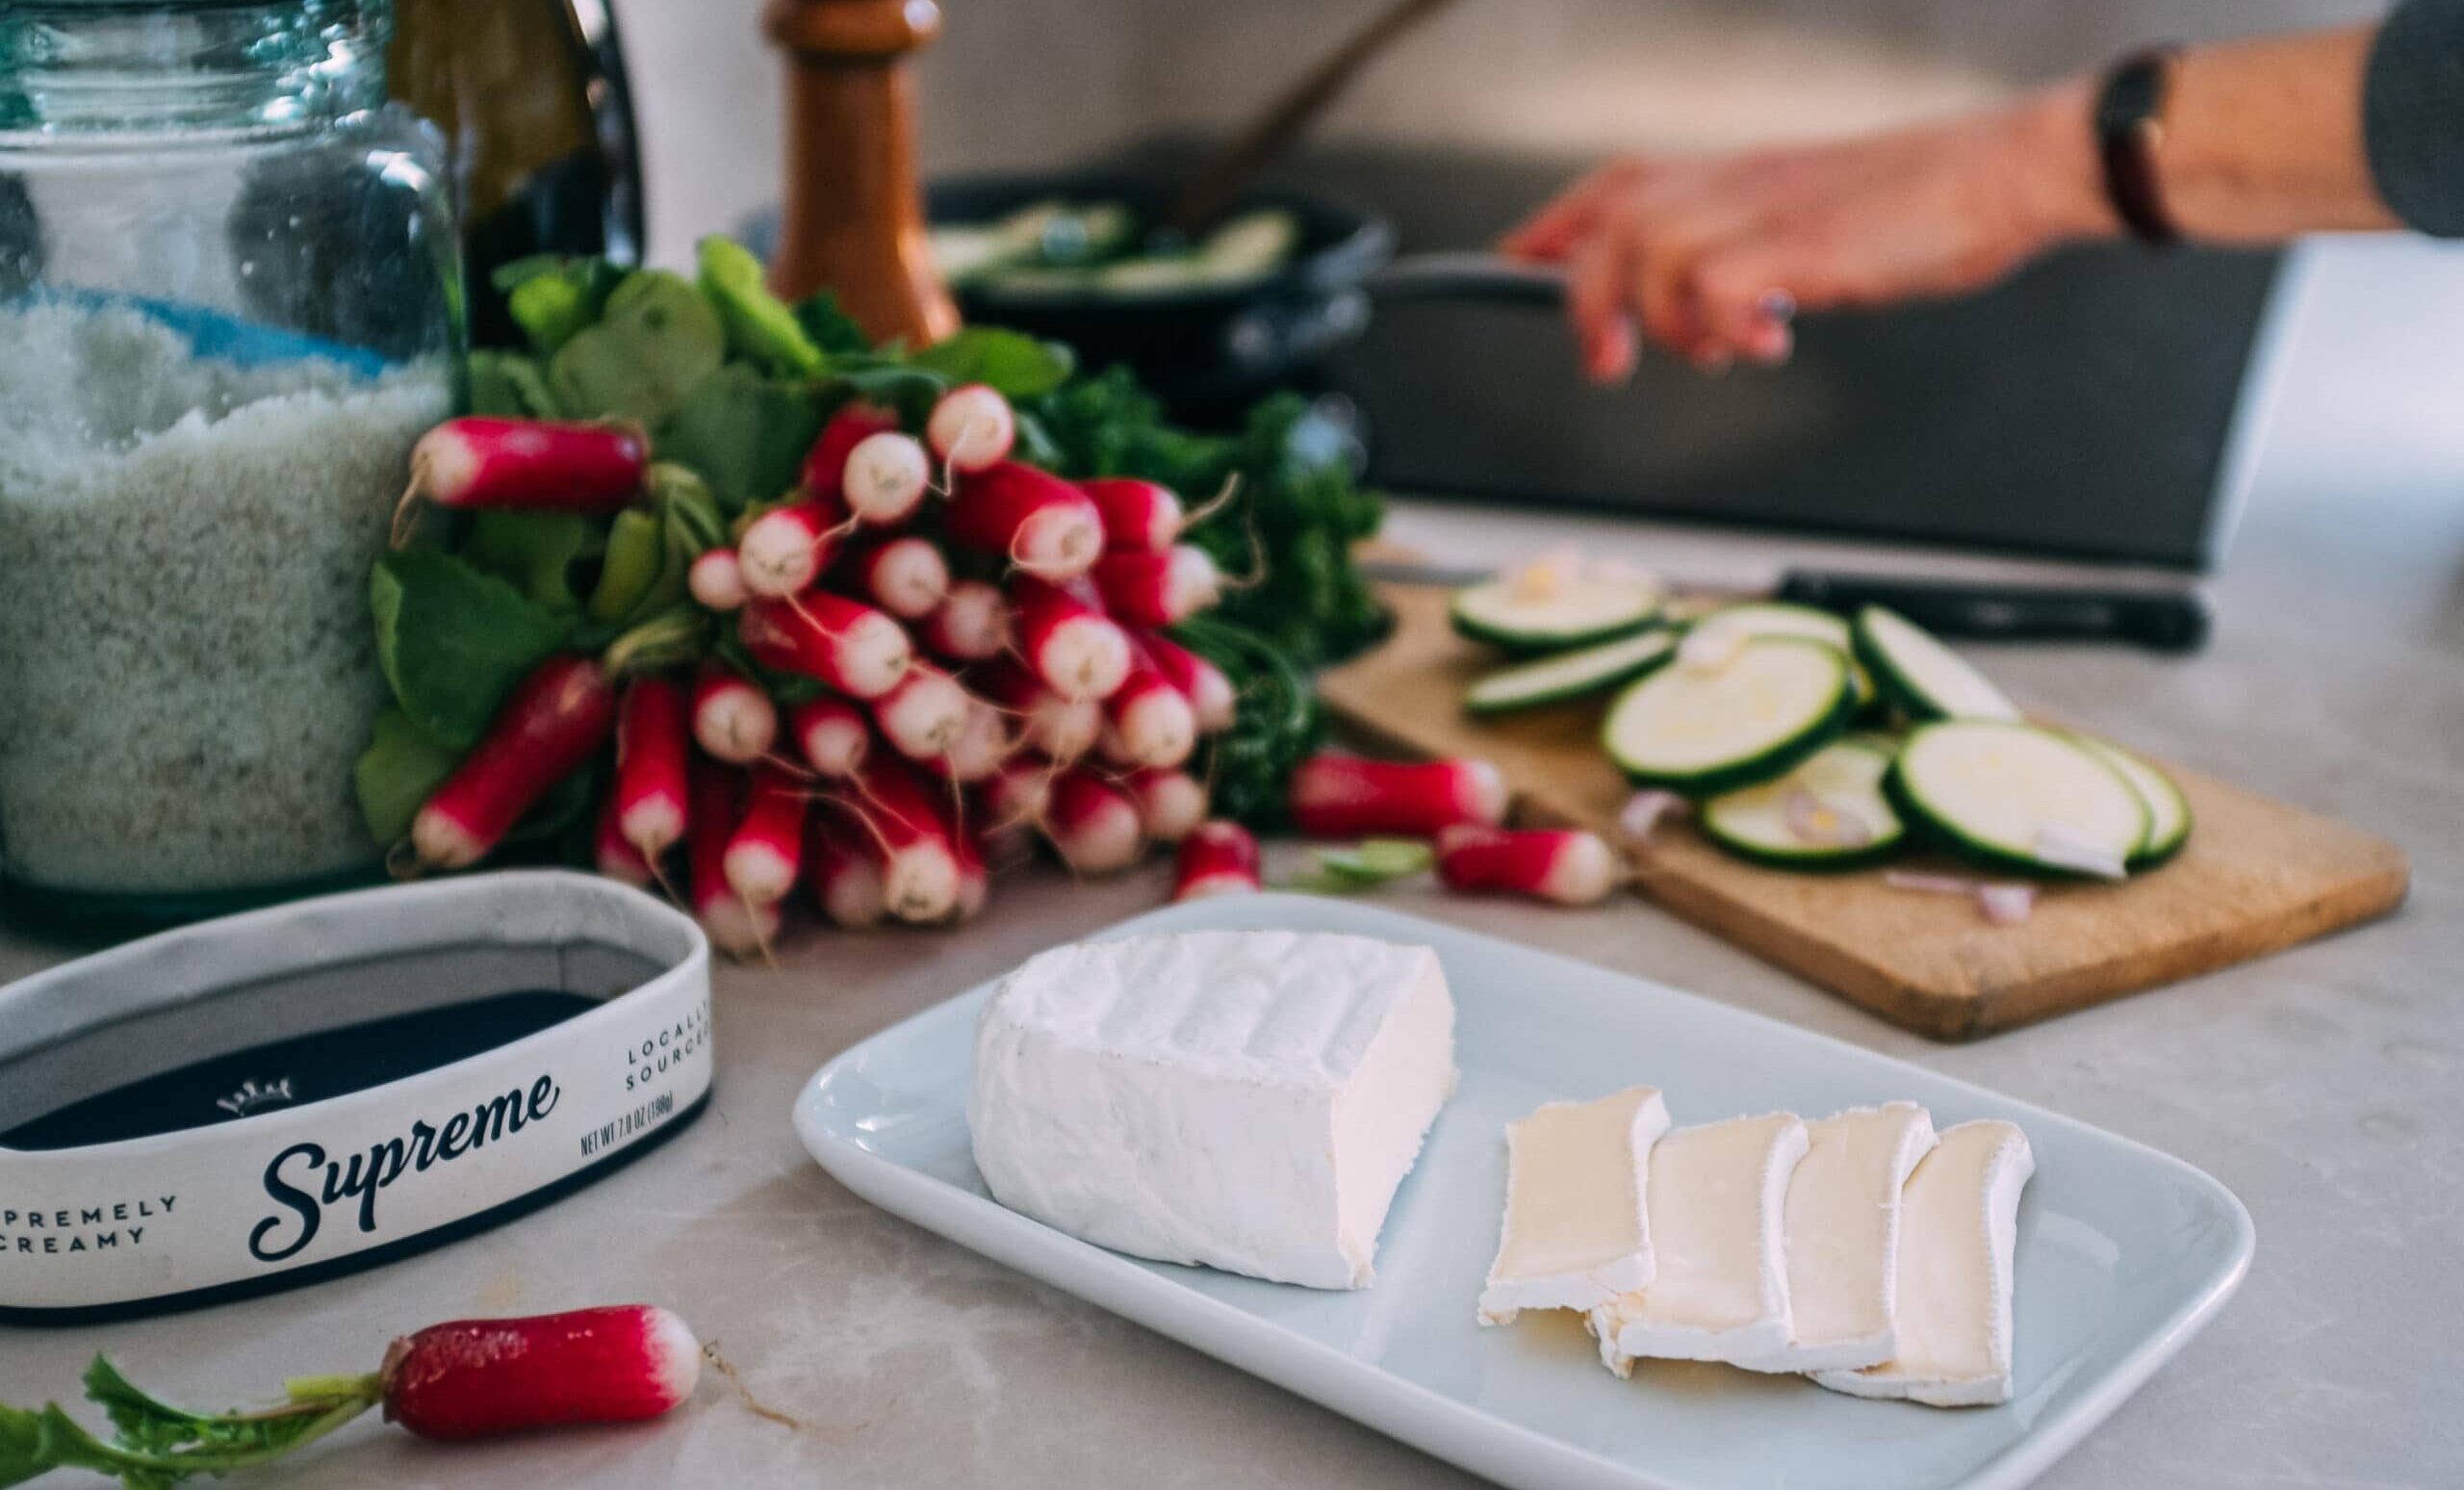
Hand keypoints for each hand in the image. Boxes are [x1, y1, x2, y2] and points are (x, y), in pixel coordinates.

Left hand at [1501, 82, 2117, 380]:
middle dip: (1583, 293)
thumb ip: (1760, 258)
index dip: (1558, 222)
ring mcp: (1770, 208)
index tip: (1517, 260)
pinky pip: (1717, 283)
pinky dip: (1720, 326)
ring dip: (1659, 318)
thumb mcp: (1820, 223)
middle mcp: (1742, 182)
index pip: (1621, 183)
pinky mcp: (1804, 243)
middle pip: (1616, 220)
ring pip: (1651, 250)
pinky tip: (1763, 345)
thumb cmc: (1931, 203)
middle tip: (1604, 359)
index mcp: (1743, 175)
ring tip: (1706, 353)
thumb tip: (1721, 312)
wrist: (2008, 173)